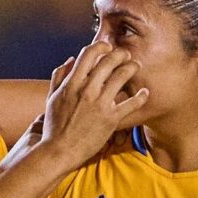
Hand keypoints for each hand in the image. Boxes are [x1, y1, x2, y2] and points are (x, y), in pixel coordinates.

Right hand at [28, 42, 148, 169]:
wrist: (60, 151)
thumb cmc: (54, 125)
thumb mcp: (51, 98)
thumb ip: (59, 76)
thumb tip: (70, 60)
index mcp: (72, 83)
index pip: (89, 54)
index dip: (101, 46)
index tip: (107, 47)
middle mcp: (87, 90)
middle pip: (108, 62)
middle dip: (120, 54)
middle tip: (126, 55)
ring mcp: (99, 104)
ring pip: (121, 77)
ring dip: (131, 68)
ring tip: (136, 66)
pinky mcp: (110, 119)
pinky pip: (130, 104)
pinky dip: (140, 96)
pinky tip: (145, 93)